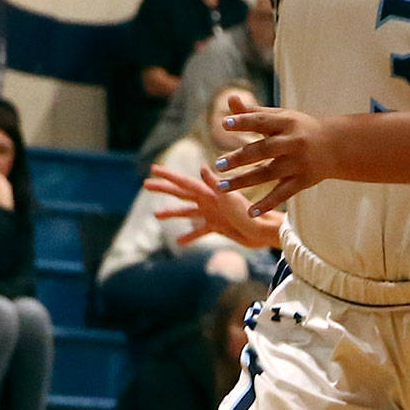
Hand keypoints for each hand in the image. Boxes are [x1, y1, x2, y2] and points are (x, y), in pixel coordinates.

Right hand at [145, 163, 281, 248]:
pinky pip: (199, 230)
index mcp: (210, 193)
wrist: (264, 231)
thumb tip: (202, 167)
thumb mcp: (230, 199)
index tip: (153, 169)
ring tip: (156, 214)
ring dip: (172, 212)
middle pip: (182, 193)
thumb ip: (216, 184)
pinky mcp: (219, 226)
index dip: (168, 176)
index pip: (184, 183)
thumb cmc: (249, 214)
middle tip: (145, 184)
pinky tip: (178, 242)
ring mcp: (213, 213)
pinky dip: (189, 235)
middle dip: (164, 188)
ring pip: (187, 212)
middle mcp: (210, 201)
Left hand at [210, 95, 334, 216]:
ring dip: (244, 181)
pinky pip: (283, 193)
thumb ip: (254, 112)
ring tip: (221, 187)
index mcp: (287, 122)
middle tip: (218, 164)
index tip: (224, 123)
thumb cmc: (300, 128)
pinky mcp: (303, 180)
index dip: (244, 121)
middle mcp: (293, 142)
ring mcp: (299, 163)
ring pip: (269, 173)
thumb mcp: (281, 117)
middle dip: (240, 157)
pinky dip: (267, 204)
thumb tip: (230, 98)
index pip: (262, 121)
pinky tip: (250, 212)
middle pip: (264, 150)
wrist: (336, 145)